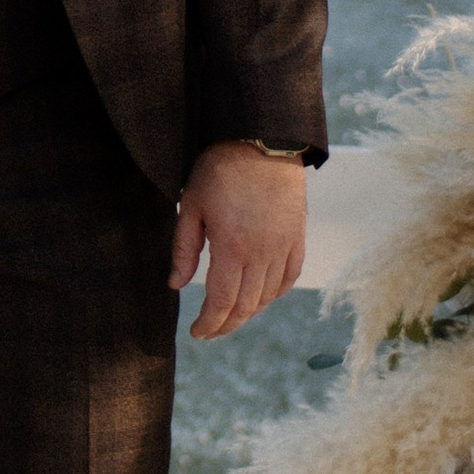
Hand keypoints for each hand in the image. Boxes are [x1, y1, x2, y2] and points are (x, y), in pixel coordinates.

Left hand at [171, 142, 305, 341]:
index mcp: (233, 248)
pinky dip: (274, 294)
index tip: (196, 333)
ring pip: (268, 296)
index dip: (209, 324)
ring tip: (230, 318)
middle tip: (209, 333)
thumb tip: (176, 285)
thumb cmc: (221, 168)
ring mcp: (284, 247)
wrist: (264, 140)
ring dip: (249, 313)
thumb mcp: (192, 205)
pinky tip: (261, 298)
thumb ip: (184, 249)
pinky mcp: (297, 237)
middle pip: (246, 307)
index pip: (222, 303)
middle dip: (226, 326)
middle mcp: (262, 254)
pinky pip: (289, 277)